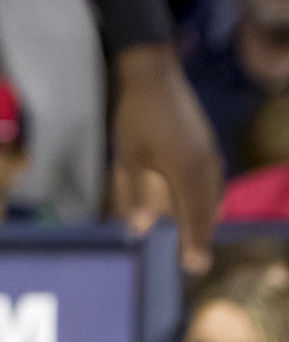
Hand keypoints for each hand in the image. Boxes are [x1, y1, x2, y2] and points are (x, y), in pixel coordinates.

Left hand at [111, 44, 221, 272]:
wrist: (154, 74)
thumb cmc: (136, 115)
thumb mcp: (128, 156)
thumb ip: (135, 192)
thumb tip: (138, 228)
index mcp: (187, 173)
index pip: (194, 218)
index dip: (194, 243)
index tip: (193, 267)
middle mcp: (206, 167)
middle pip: (208, 210)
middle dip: (201, 235)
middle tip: (196, 261)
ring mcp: (210, 153)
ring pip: (213, 195)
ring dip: (205, 216)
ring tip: (197, 236)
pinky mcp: (207, 143)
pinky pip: (212, 179)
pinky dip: (207, 197)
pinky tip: (200, 201)